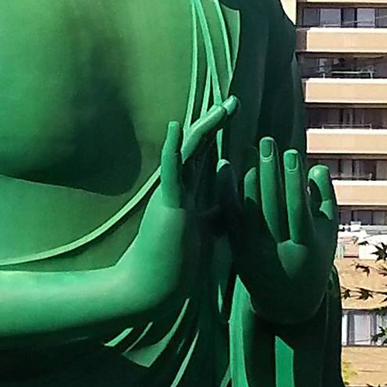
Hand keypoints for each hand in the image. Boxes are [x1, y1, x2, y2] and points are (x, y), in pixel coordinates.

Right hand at [116, 97, 238, 316]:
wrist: (153, 286)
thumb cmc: (176, 263)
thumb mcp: (203, 235)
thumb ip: (214, 219)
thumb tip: (232, 211)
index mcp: (190, 195)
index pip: (205, 157)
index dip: (218, 135)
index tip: (234, 114)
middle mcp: (180, 189)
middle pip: (199, 148)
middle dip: (215, 123)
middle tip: (233, 99)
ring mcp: (172, 194)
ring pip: (188, 153)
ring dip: (204, 128)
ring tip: (221, 107)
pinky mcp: (165, 204)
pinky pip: (170, 171)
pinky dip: (172, 148)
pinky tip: (175, 126)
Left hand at [223, 139, 337, 323]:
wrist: (287, 304)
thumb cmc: (313, 261)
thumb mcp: (328, 235)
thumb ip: (326, 201)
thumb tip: (317, 166)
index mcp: (306, 246)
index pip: (298, 207)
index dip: (294, 180)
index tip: (291, 152)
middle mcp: (280, 250)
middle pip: (272, 205)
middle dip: (270, 172)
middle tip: (266, 141)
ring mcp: (256, 251)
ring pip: (251, 211)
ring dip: (251, 179)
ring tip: (252, 152)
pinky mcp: (238, 250)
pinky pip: (232, 219)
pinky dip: (229, 194)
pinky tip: (227, 172)